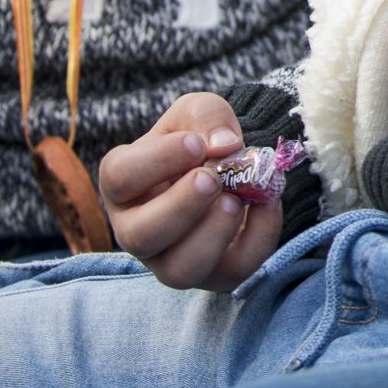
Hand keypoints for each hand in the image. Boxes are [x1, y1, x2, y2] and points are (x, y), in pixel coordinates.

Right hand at [97, 92, 282, 290]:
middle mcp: (137, 229)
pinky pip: (232, 273)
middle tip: (212, 179)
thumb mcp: (197, 112)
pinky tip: (267, 205)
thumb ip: (206, 116)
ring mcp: (172, 259)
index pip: (120, 178)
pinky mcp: (214, 275)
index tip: (194, 144)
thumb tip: (225, 145)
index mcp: (124, 184)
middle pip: (140, 237)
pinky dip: (257, 240)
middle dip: (180, 208)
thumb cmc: (197, 139)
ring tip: (236, 200)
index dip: (156, 161)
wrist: (228, 166)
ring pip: (179, 271)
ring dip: (212, 236)